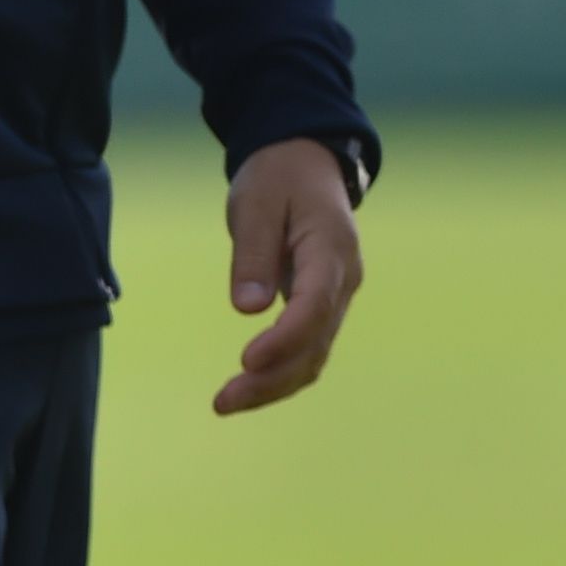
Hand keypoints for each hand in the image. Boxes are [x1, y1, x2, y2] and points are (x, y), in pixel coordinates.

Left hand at [212, 136, 364, 415]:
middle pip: (315, 343)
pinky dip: (281, 373)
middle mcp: (343, 279)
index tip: (247, 361)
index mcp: (331, 248)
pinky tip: (248, 387)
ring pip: (314, 355)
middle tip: (222, 401)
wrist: (306, 162)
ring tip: (225, 403)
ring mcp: (337, 296)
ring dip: (274, 385)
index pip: (314, 304)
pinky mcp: (322, 306)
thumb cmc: (278, 177)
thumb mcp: (256, 201)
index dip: (284, 339)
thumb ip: (253, 252)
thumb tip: (247, 308)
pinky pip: (308, 349)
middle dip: (271, 379)